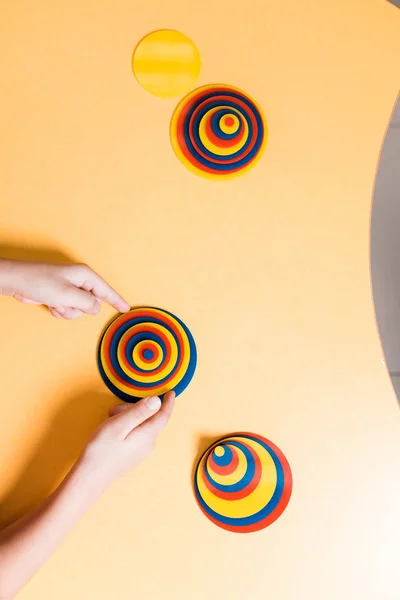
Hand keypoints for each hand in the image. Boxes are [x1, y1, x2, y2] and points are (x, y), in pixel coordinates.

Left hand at [0, 259, 129, 318]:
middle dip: (79, 308)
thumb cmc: (40, 282)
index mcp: (85, 275)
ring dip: (67, 311)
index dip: (116, 300)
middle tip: (65, 302)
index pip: (106, 290)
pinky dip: (60, 310)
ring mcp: (70, 289)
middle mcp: (79, 281)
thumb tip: (95, 308)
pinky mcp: (61, 296)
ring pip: (79, 310)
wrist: (18, 282)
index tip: (126, 308)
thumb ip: (87, 303)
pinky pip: (68, 310)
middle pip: (91, 303)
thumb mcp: (68, 294)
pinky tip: (50, 303)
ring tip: (55, 302)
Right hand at [78, 392, 174, 490]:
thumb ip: (139, 412)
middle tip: (113, 411)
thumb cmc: (102, 450)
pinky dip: (126, 427)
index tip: (171, 392)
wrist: (89, 478)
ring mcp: (141, 452)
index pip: (163, 416)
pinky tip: (112, 430)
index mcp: (148, 436)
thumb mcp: (119, 425)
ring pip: (141, 426)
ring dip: (127, 418)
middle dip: (134, 409)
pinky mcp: (133, 456)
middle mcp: (149, 445)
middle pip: (149, 419)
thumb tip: (157, 401)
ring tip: (109, 420)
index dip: (168, 403)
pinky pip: (136, 435)